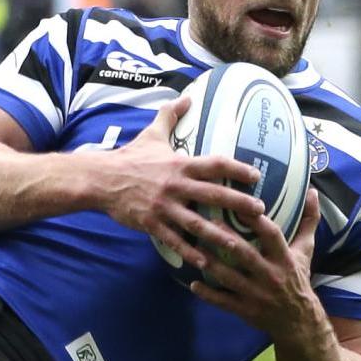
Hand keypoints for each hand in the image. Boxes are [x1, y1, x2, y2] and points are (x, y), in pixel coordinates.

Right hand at [98, 97, 265, 268]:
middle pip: (213, 194)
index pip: (215, 164)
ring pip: (197, 223)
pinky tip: (205, 263)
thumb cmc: (129, 156)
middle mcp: (175, 185)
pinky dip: (190, 252)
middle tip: (261, 211)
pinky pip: (174, 240)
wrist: (100, 178)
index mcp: (179, 164)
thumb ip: (170, 116)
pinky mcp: (152, 223)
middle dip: (239, 203)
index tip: (256, 175)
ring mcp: (164, 206)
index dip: (237, 168)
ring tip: (239, 245)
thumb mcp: (151, 134)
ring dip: (219, 235)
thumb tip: (184, 97)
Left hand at [188, 186, 323, 339]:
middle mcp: (271, 276)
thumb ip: (308, 221)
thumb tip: (312, 191)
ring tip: (192, 247)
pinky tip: (192, 283)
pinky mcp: (246, 310)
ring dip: (210, 263)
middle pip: (246, 254)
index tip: (238, 203)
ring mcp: (257, 295)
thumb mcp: (306, 250)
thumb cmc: (298, 278)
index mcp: (285, 259)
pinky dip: (207, 294)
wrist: (300, 322)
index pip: (271, 235)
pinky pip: (223, 301)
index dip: (255, 219)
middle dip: (225, 238)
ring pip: (230, 277)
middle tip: (206, 222)